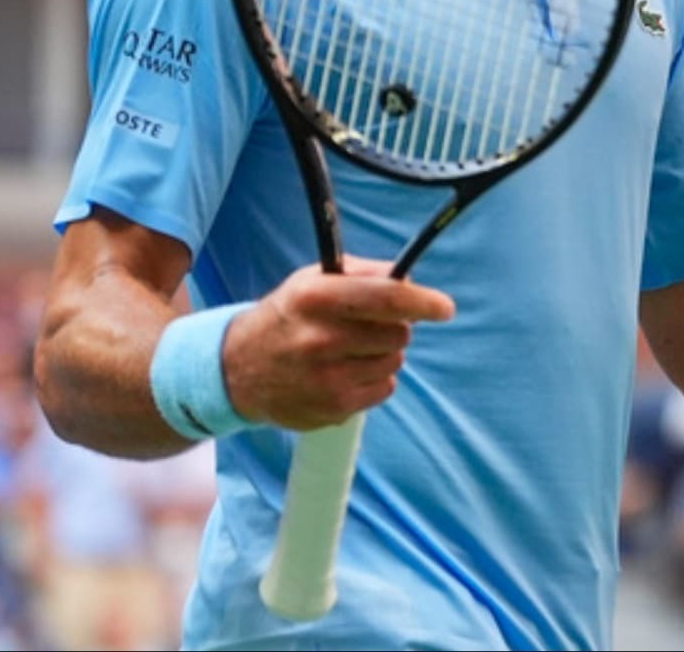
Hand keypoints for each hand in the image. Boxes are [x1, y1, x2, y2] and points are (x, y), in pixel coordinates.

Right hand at [222, 257, 454, 429]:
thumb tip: (410, 280)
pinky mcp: (333, 409)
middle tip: (367, 326)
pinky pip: (384, 389)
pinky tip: (345, 372)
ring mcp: (327, 378)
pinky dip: (374, 379)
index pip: (386, 299)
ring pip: (395, 362)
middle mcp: (320, 339)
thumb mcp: (313, 280)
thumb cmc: (287, 316)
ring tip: (350, 350)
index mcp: (316, 298)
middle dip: (394, 327)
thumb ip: (363, 274)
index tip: (444, 307)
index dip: (422, 302)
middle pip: (398, 333)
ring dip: (383, 354)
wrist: (238, 369)